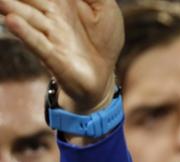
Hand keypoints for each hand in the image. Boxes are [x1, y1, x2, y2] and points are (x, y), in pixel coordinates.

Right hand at [0, 0, 123, 113]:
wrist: (103, 74)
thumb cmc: (103, 39)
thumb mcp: (106, 9)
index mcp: (62, 1)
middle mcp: (50, 15)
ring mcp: (50, 35)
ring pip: (27, 16)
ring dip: (12, 7)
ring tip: (2, 2)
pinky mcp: (52, 56)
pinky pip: (37, 42)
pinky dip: (25, 33)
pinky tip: (12, 22)